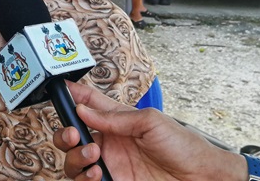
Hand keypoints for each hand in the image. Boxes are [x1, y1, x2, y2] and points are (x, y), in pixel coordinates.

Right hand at [53, 81, 244, 180]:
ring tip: (92, 156)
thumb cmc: (183, 145)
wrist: (200, 177)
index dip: (71, 95)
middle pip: (72, 136)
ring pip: (73, 161)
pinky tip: (97, 172)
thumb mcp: (151, 121)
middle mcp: (109, 142)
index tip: (59, 89)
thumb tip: (83, 110)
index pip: (88, 104)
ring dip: (75, 157)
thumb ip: (115, 117)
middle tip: (73, 135)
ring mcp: (110, 164)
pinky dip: (84, 177)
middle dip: (64, 135)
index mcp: (117, 120)